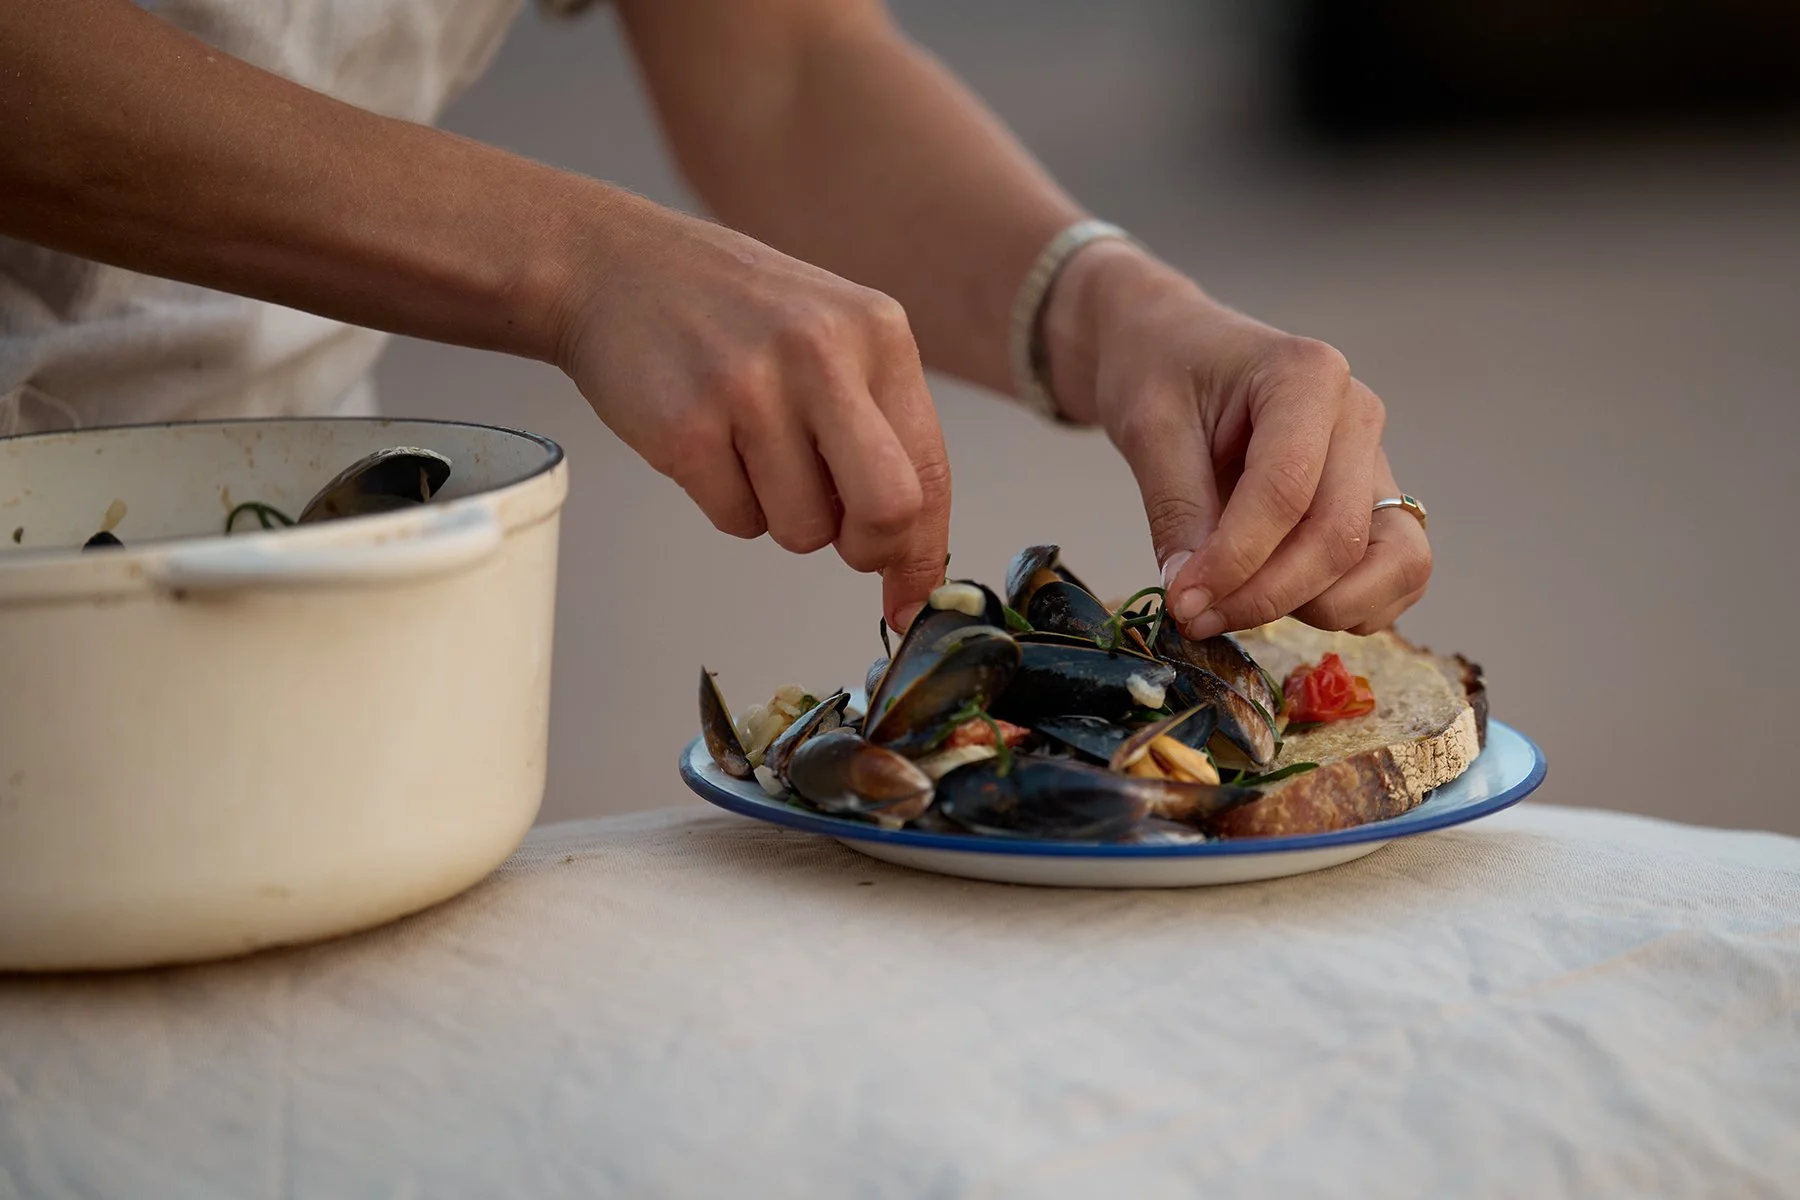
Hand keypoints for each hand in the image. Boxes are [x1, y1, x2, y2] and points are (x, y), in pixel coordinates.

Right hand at [552, 195, 951, 629]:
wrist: (617, 267)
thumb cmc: (733, 313)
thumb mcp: (831, 337)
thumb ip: (881, 429)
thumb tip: (911, 559)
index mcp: (877, 332)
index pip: (931, 469)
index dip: (923, 550)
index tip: (912, 596)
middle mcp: (822, 354)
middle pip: (888, 508)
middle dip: (868, 549)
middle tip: (839, 538)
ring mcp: (751, 389)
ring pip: (804, 530)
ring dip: (781, 515)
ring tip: (751, 449)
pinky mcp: (687, 428)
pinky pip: (737, 522)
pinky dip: (728, 504)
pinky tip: (710, 442)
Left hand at [1042, 241, 1431, 637]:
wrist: (1174, 347)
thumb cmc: (1160, 371)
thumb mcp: (1149, 430)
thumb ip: (1176, 512)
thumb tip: (1194, 597)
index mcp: (1308, 376)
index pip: (1285, 491)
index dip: (1234, 561)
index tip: (1183, 601)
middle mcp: (1358, 415)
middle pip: (1339, 536)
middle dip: (1266, 595)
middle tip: (1197, 617)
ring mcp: (1375, 459)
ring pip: (1391, 562)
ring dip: (1318, 607)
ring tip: (1241, 603)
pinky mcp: (1376, 500)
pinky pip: (1398, 573)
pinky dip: (1351, 606)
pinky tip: (1281, 601)